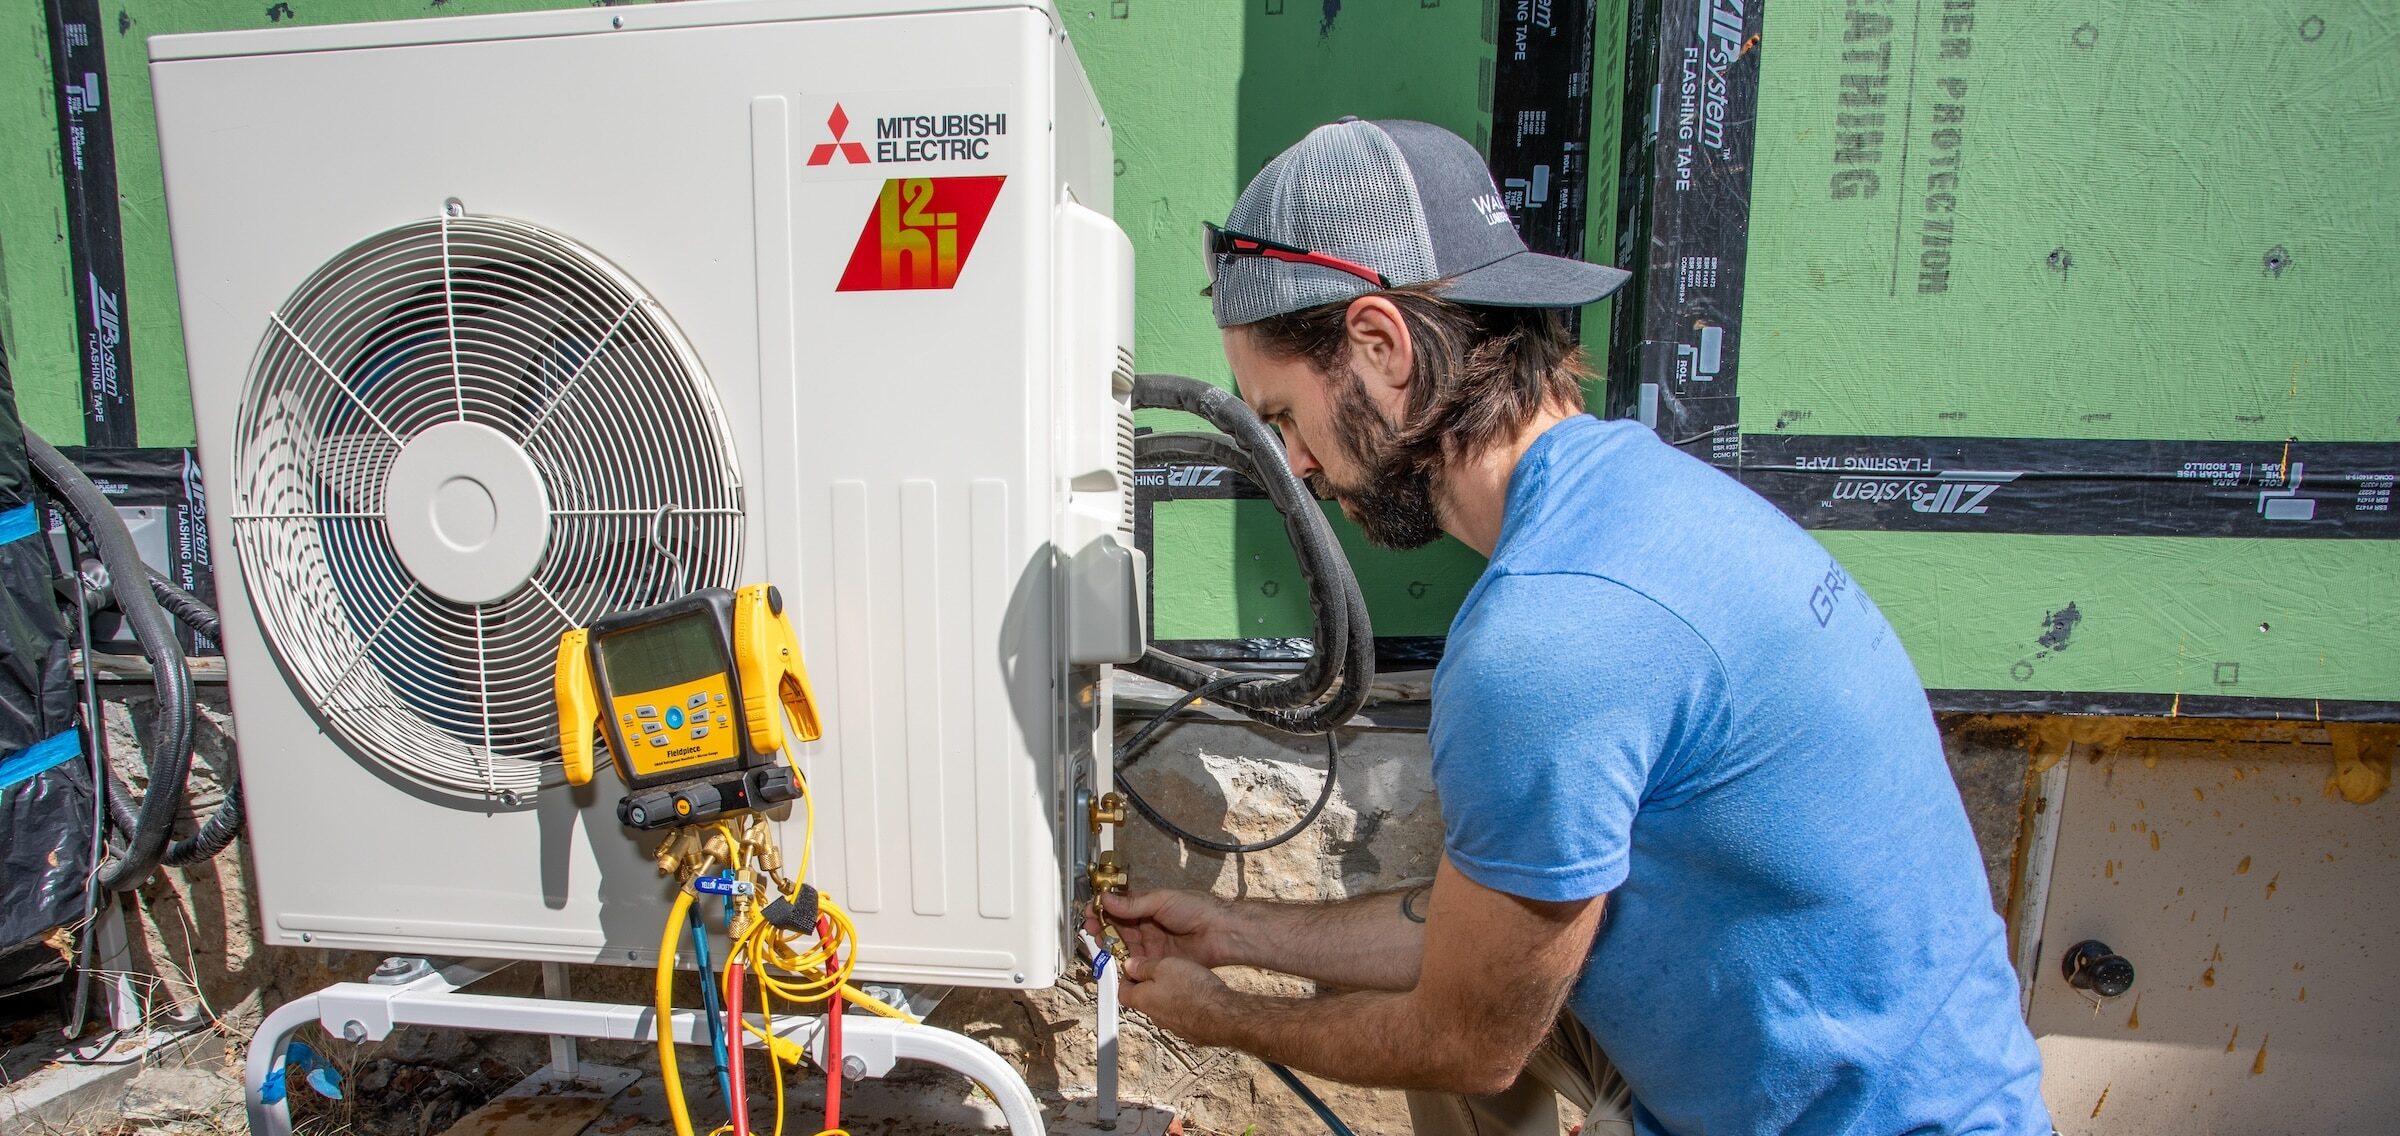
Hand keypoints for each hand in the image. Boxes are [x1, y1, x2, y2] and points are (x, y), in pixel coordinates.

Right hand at [1086, 889, 1234, 968]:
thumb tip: (1107, 899)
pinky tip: (1114, 960)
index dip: (1103, 910)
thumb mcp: (1161, 900)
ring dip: (1110, 945)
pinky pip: (1135, 963)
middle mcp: (1148, 926)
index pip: (1119, 908)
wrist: (1220, 933)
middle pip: (1118, 928)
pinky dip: (1123, 962)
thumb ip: (1133, 904)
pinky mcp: (1157, 962)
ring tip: (1100, 943)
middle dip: (1102, 928)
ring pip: (1124, 946)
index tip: (1090, 912)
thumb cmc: (1197, 910)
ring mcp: (1151, 944)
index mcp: (1148, 906)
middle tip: (1090, 929)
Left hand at [1116, 955, 1232, 1044]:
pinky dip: (1185, 1006)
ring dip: (1168, 996)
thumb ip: (1145, 967)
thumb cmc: (1192, 989)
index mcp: (1143, 1000)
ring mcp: (1173, 1027)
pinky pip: (1182, 1016)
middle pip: (1144, 1000)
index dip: (1126, 979)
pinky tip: (1197, 996)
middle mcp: (1154, 1017)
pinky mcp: (1191, 1032)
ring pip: (1164, 1008)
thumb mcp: (1165, 966)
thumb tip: (1129, 966)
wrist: (1222, 1015)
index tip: (1133, 969)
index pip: (1123, 992)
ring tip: (1183, 981)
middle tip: (1159, 971)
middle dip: (1148, 986)